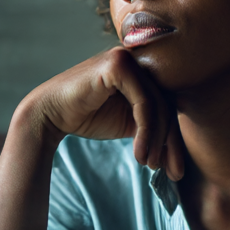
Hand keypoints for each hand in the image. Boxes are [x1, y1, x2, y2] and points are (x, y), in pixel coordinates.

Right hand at [20, 47, 186, 180]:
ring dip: (157, 141)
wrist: (50, 114)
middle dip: (171, 142)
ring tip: (150, 165)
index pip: (168, 102)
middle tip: (174, 173)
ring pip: (159, 105)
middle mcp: (138, 57)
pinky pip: (144, 102)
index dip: (174, 137)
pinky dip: (146, 132)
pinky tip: (140, 154)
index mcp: (142, 68)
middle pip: (167, 103)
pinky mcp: (118, 64)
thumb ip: (152, 124)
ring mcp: (127, 57)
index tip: (175, 169)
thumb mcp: (128, 122)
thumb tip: (179, 147)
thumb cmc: (87, 117)